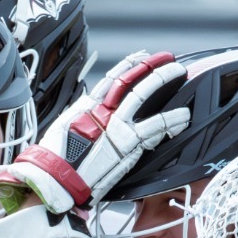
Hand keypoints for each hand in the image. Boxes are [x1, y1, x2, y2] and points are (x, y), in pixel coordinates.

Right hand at [0, 50, 191, 215]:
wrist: (55, 180)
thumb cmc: (55, 164)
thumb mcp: (64, 135)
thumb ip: (80, 124)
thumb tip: (85, 124)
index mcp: (86, 107)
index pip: (111, 79)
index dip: (128, 66)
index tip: (140, 57)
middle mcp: (102, 111)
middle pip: (130, 80)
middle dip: (150, 67)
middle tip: (166, 60)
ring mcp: (117, 125)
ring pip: (144, 94)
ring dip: (164, 81)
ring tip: (180, 74)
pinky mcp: (128, 143)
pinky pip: (155, 126)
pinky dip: (171, 119)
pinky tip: (183, 116)